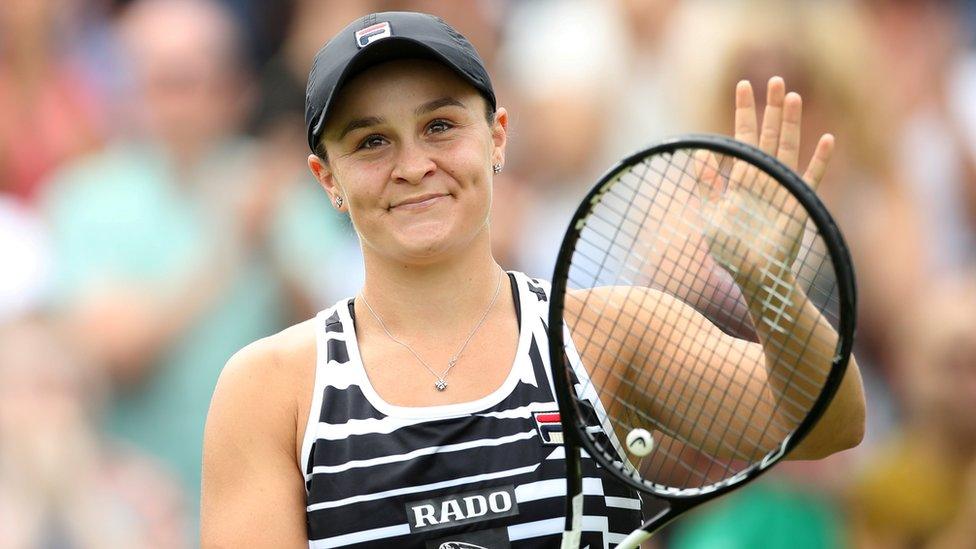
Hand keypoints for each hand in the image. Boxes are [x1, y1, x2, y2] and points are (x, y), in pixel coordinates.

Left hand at [694, 77, 834, 286]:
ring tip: (791, 95)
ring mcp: (783, 188)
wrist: (755, 277)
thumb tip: (701, 152)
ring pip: (788, 147)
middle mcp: (764, 179)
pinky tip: (826, 139)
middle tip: (772, 79)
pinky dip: (819, 159)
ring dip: (790, 122)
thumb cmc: (731, 252)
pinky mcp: (799, 202)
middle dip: (769, 108)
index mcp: (742, 180)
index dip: (743, 113)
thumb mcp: (711, 215)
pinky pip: (812, 177)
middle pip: (768, 135)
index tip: (741, 86)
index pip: (743, 138)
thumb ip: (707, 184)